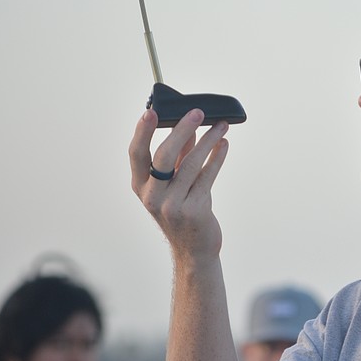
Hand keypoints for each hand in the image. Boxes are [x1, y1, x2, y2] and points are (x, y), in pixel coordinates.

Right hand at [129, 108, 229, 260]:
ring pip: (190, 164)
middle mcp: (152, 195)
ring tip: (222, 125)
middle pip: (164, 156)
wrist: (194, 248)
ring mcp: (172, 205)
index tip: (151, 112)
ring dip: (208, 141)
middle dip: (181, 130)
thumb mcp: (174, 183)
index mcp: (141, 185)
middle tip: (198, 113)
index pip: (137, 154)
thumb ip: (179, 155)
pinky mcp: (193, 210)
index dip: (142, 132)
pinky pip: (207, 177)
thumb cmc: (183, 209)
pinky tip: (224, 145)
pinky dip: (217, 158)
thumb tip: (190, 125)